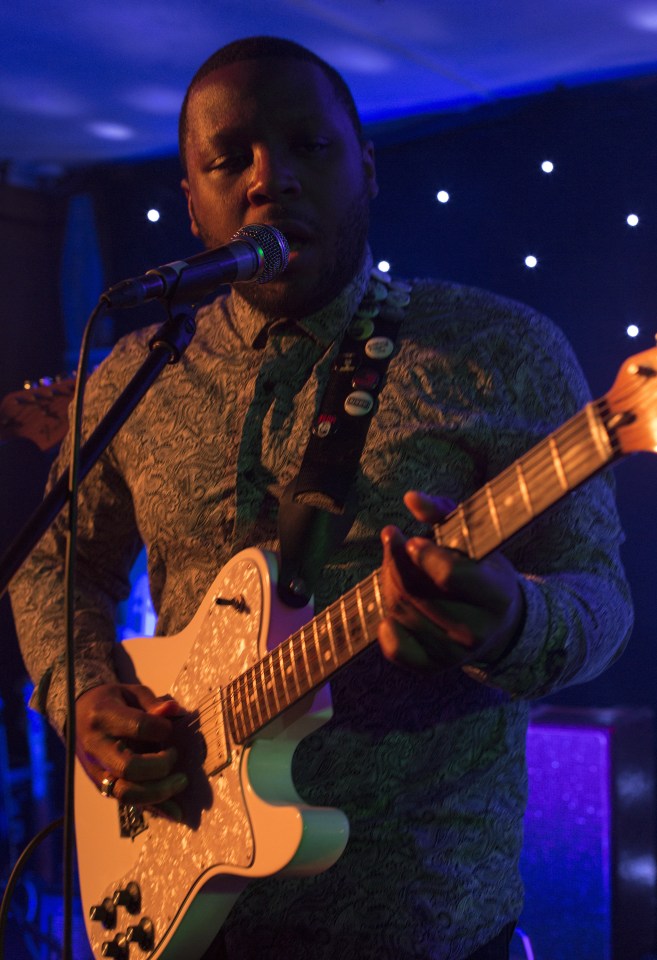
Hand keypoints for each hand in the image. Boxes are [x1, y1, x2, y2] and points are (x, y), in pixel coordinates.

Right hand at [75, 682, 188, 818]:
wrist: (80, 714)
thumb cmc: (113, 701)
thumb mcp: (132, 693)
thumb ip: (153, 703)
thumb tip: (175, 711)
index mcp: (104, 716)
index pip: (138, 727)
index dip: (162, 729)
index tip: (171, 727)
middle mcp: (97, 747)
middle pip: (129, 767)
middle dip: (161, 766)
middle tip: (176, 755)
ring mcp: (97, 771)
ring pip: (126, 792)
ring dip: (159, 792)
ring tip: (181, 781)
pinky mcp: (102, 787)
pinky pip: (128, 803)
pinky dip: (154, 809)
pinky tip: (176, 812)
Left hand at [377, 491, 524, 670]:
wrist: (499, 624)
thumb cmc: (482, 570)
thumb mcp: (474, 538)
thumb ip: (444, 512)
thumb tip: (411, 498)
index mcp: (495, 595)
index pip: (449, 574)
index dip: (424, 553)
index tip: (414, 539)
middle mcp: (476, 630)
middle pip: (416, 591)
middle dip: (395, 559)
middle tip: (391, 539)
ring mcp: (454, 654)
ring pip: (401, 612)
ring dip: (387, 583)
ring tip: (394, 566)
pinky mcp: (433, 667)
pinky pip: (395, 649)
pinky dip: (386, 626)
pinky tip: (389, 608)